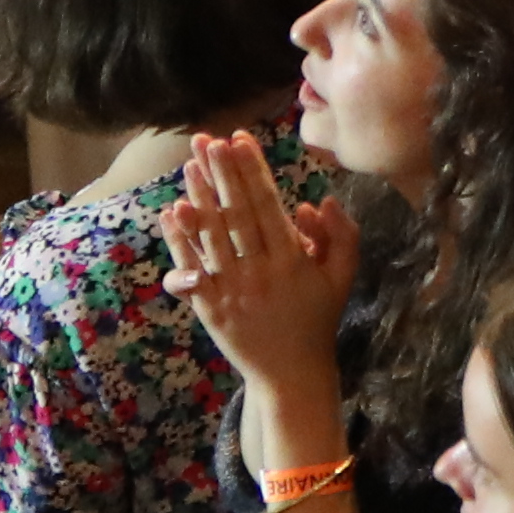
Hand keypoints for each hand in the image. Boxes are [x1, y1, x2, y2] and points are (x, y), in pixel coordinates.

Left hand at [159, 128, 362, 404]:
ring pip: (211, 236)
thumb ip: (342, 235)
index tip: (240, 140)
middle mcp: (259, 270)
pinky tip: (170, 214)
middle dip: (222, 173)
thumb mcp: (343, 276)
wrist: (290, 373)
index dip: (252, 171)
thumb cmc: (317, 319)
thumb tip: (318, 201)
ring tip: (189, 165)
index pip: (268, 204)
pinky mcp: (210, 307)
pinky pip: (191, 269)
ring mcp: (231, 289)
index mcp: (292, 259)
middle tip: (209, 140)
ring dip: (198, 198)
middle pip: (236, 213)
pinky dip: (179, 242)